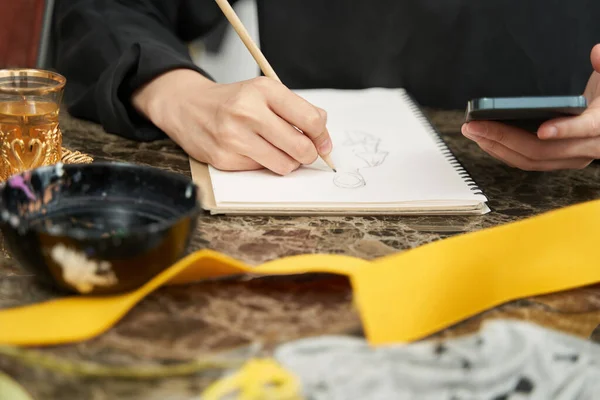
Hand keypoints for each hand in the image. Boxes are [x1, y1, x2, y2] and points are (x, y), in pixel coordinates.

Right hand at [132, 69, 331, 174]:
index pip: (310, 119)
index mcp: (264, 90)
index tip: (323, 143)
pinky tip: (254, 151)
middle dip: (308, 154)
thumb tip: (323, 134)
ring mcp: (234, 137)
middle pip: (300, 147)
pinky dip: (264, 164)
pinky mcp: (224, 158)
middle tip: (305, 152)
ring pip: (284, 165)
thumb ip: (297, 109)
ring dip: (288, 162)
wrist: (188, 106)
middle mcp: (248, 112)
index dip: (322, 137)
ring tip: (279, 151)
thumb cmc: (233, 101)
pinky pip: (261, 170)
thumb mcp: (264, 92)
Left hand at [461, 44, 599, 170]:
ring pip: (529, 160)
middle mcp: (586, 149)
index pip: (584, 130)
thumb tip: (597, 52)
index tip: (542, 129)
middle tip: (476, 125)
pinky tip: (483, 138)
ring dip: (496, 147)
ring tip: (472, 131)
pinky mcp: (553, 162)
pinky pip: (525, 161)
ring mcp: (568, 159)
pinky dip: (501, 151)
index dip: (564, 130)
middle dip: (505, 138)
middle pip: (542, 150)